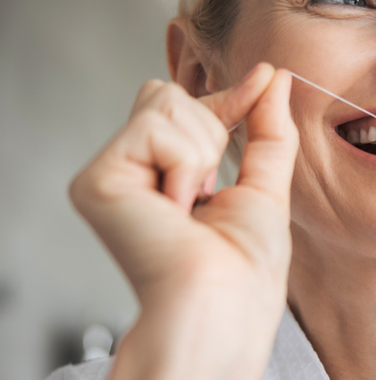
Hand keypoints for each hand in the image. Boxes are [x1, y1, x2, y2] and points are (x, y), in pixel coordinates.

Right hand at [69, 63, 298, 379]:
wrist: (226, 305)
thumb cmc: (246, 267)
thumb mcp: (266, 185)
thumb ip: (267, 129)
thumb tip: (274, 74)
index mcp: (164, 178)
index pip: (189, 111)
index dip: (229, 97)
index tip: (267, 75)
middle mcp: (130, 174)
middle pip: (170, 95)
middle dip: (213, 128)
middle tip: (210, 191)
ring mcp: (110, 176)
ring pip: (165, 102)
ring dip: (202, 151)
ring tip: (192, 205)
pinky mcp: (97, 181)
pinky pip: (156, 128)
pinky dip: (185, 163)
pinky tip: (176, 207)